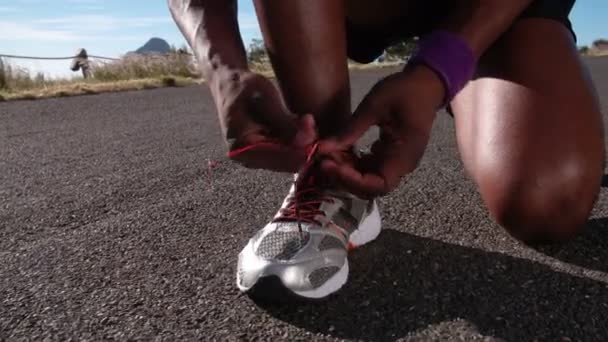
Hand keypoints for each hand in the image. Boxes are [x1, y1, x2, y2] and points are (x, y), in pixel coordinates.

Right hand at [211, 69, 316, 171]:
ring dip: (302, 142)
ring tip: (308, 120)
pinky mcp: (262, 150)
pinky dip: (296, 139)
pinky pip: (285, 150)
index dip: (301, 152)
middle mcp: (247, 158)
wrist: (229, 82)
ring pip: (287, 157)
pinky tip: (303, 123)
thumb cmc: (243, 86)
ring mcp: (255, 156)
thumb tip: (306, 143)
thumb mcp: (265, 100)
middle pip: (284, 162)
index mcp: (241, 148)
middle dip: (304, 147)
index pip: (277, 159)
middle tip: (315, 126)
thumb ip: (284, 123)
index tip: (319, 139)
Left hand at [318, 65, 444, 197]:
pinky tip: (338, 151)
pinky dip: (352, 164)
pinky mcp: (389, 156)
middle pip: (371, 187)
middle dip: (345, 178)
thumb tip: (322, 148)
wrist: (426, 84)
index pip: (379, 184)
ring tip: (328, 155)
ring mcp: (396, 162)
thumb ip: (351, 129)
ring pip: (368, 179)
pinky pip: (369, 169)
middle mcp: (402, 165)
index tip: (330, 165)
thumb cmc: (404, 91)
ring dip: (346, 172)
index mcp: (405, 155)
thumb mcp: (375, 105)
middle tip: (323, 161)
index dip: (352, 181)